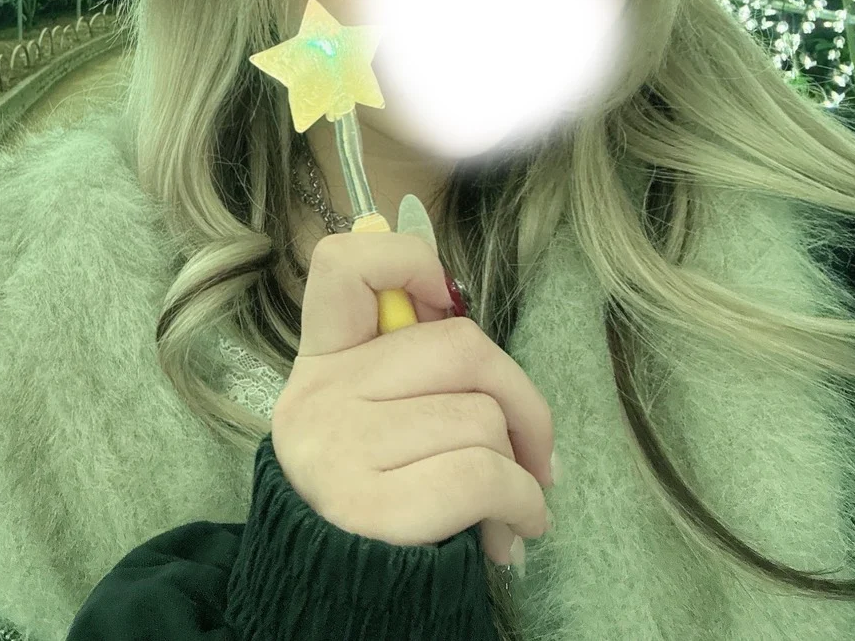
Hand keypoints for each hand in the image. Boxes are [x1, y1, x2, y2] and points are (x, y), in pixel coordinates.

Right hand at [272, 229, 555, 559]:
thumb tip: (476, 331)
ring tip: (514, 505)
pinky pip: (484, 475)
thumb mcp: (375, 419)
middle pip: (460, 346)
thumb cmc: (382, 493)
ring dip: (524, 469)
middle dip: (520, 398)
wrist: (339, 594)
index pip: (342, 265)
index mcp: (322, 361)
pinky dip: (522, 503)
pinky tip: (515, 528)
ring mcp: (339, 449)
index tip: (443, 300)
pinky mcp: (370, 506)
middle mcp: (319, 396)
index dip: (407, 260)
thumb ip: (413, 368)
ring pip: (482, 417)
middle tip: (535, 450)